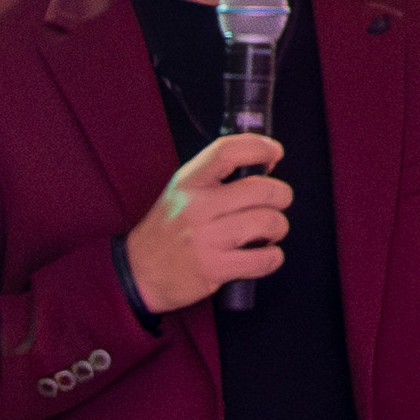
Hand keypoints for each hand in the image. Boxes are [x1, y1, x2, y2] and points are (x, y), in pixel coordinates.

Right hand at [123, 132, 290, 313]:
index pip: (228, 152)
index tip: (274, 152)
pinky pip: (264, 259)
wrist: (138, 273)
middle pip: (262, 189)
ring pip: (269, 222)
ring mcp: (206, 239)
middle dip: (281, 196)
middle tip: (276, 203)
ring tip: (268, 232)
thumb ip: (216, 176)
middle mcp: (197, 208)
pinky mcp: (214, 268)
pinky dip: (273, 257)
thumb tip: (265, 162)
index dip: (259, 146)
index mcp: (188, 182)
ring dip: (278, 228)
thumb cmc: (167, 231)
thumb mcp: (181, 192)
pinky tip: (263, 255)